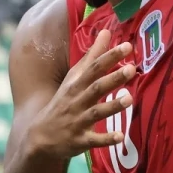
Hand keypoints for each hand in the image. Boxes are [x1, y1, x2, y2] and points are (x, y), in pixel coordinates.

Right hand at [30, 28, 135, 158]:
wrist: (41, 136)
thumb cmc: (63, 102)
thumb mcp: (74, 78)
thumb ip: (92, 56)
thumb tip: (106, 32)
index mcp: (76, 85)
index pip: (94, 68)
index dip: (110, 57)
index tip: (127, 46)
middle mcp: (77, 101)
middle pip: (96, 88)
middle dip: (112, 79)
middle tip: (131, 69)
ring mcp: (78, 121)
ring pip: (96, 113)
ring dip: (112, 106)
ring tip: (129, 99)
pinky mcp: (80, 141)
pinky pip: (94, 140)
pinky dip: (106, 138)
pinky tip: (120, 136)